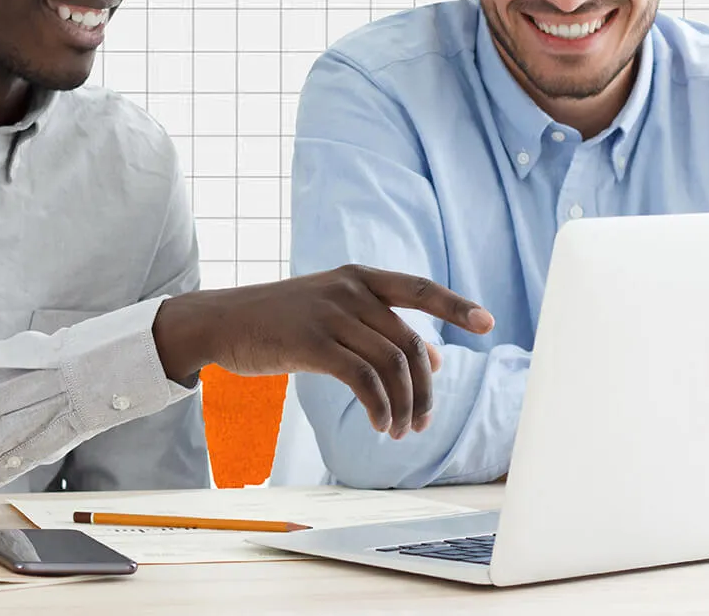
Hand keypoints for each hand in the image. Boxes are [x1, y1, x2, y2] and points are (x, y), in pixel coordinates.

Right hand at [152, 265, 492, 438]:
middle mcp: (350, 290)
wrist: (220, 321)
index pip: (419, 288)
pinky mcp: (313, 342)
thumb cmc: (277, 320)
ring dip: (405, 406)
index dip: (456, 306)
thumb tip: (437, 362)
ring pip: (393, 365)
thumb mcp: (331, 313)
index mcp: (358, 277)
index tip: (488, 324)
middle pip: (410, 343)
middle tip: (422, 423)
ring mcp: (331, 314)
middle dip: (426, 389)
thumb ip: (378, 329)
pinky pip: (364, 381)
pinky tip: (379, 424)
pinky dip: (380, 408)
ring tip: (400, 431)